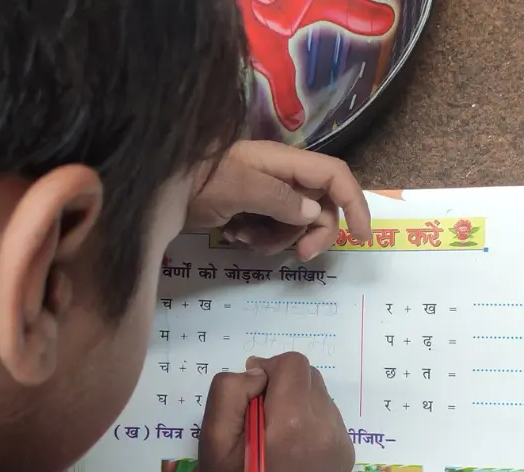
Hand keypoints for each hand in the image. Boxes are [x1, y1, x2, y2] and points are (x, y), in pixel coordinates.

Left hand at [186, 140, 371, 261]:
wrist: (162, 186)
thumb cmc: (198, 180)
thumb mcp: (238, 187)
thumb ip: (279, 199)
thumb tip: (314, 215)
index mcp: (286, 163)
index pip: (335, 177)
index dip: (355, 203)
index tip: (362, 236)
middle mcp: (283, 176)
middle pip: (321, 209)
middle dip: (311, 235)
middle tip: (298, 257)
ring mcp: (268, 194)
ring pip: (296, 226)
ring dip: (277, 241)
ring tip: (245, 239)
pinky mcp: (253, 210)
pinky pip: (273, 231)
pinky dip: (259, 241)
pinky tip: (235, 237)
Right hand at [196, 352, 354, 471]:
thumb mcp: (211, 436)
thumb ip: (230, 390)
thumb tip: (259, 375)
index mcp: (292, 420)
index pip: (293, 364)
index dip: (269, 369)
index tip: (254, 392)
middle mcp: (324, 427)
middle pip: (310, 377)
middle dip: (285, 386)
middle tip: (262, 416)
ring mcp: (339, 443)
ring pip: (321, 397)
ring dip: (299, 404)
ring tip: (278, 434)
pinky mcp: (346, 456)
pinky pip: (331, 420)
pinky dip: (312, 423)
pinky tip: (294, 447)